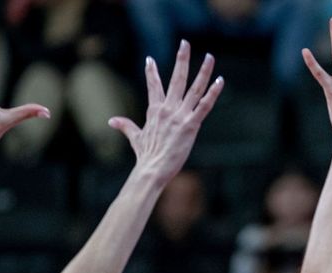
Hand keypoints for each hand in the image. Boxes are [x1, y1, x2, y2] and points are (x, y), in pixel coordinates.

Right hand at [108, 41, 223, 184]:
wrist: (152, 169)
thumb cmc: (145, 156)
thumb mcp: (135, 138)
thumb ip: (125, 126)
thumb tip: (111, 120)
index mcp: (155, 110)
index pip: (154, 86)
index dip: (152, 72)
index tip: (150, 59)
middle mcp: (168, 109)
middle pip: (176, 78)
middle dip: (181, 59)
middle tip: (185, 43)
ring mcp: (180, 115)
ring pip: (194, 88)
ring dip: (203, 71)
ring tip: (209, 56)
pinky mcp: (191, 125)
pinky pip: (204, 105)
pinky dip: (213, 93)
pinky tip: (220, 80)